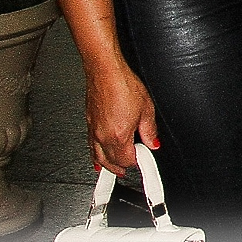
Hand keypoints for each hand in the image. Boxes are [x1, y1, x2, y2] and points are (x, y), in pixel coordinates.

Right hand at [86, 58, 157, 176]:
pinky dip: (95, 155)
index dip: (137, 161)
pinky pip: (90, 147)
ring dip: (107, 165)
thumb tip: (153, 142)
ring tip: (114, 170)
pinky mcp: (88, 124)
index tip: (144, 158)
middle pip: (110, 162)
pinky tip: (97, 157)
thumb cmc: (123, 85)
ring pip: (97, 157)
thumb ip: (150, 130)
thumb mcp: (146, 109)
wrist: (105, 72)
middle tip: (131, 168)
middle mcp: (103, 136)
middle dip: (121, 167)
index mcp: (119, 136)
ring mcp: (93, 131)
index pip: (127, 160)